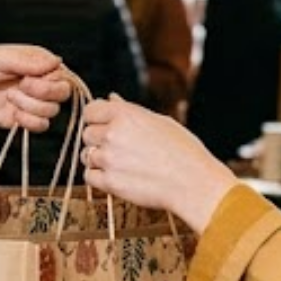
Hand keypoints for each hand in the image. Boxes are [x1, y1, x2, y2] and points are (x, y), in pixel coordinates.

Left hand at [0, 46, 71, 133]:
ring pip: (52, 111)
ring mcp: (35, 101)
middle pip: (63, 93)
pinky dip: (28, 121)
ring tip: (9, 96)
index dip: (49, 79)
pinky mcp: (27, 119)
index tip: (26, 76)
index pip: (63, 74)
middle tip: (21, 86)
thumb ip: (28, 61)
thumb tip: (57, 61)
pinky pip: (42, 126)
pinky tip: (12, 113)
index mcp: (40, 63)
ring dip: (30, 106)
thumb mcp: (1, 58)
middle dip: (43, 92)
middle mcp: (42, 82)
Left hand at [80, 96, 236, 227]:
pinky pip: (89, 177)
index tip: (104, 125)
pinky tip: (116, 176)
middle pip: (86, 134)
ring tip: (119, 163)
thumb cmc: (183, 151)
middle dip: (98, 140)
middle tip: (118, 148)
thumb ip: (129, 110)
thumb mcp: (159, 121)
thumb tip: (110, 98)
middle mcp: (112, 134)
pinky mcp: (110, 182)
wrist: (194, 183)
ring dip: (98, 159)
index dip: (96, 118)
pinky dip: (98, 178)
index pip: (90, 110)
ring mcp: (109, 159)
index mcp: (125, 115)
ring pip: (86, 156)